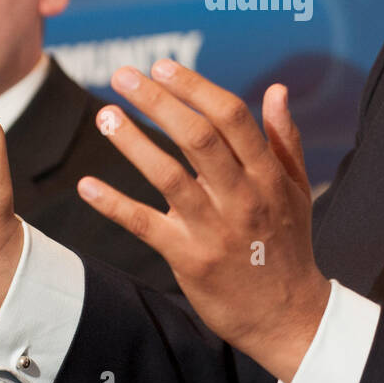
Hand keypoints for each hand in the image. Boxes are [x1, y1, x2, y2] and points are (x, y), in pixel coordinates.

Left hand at [77, 60, 330, 382]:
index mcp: (268, 175)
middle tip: (125, 75)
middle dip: (158, 101)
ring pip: (168, 176)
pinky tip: (86, 185)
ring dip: (132, 142)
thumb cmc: (290, 246)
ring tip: (104, 114)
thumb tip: (276, 89)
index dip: (195, 88)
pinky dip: (113, 204)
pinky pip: (144, 226)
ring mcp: (213, 229)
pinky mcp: (188, 259)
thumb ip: (284, 138)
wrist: (287, 316)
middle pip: (197, 138)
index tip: (164, 66)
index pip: (231, 118)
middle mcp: (242, 197)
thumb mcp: (297, 189)